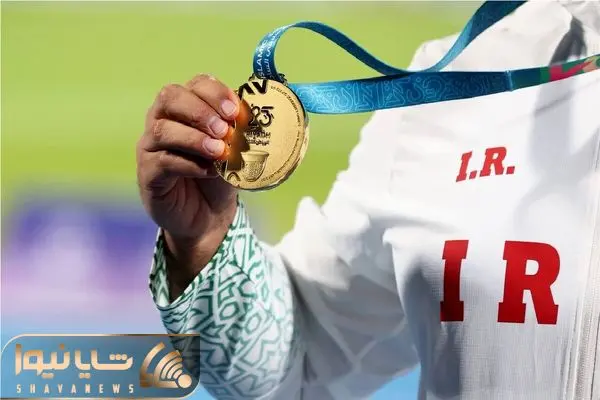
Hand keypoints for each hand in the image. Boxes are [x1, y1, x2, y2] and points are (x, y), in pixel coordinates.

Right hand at [137, 74, 238, 284]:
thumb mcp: (234, 150)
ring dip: (195, 138)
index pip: (195, 84)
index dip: (215, 93)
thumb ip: (239, 132)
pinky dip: (188, 164)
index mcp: (186, 107)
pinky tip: (208, 172)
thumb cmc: (219, 176)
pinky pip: (162, 161)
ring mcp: (151, 146)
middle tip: (224, 130)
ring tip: (219, 152)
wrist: (207, 216)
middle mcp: (162, 120)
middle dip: (201, 110)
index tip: (236, 111)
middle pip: (170, 97)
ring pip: (162, 129)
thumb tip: (254, 117)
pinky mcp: (148, 173)